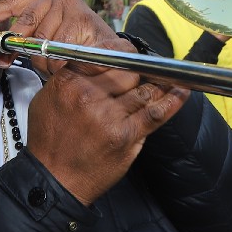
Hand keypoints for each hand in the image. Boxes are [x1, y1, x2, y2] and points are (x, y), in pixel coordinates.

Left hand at [0, 0, 132, 70]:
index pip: (11, 3)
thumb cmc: (74, 40)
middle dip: (17, 46)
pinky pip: (59, 47)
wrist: (109, 47)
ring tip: (53, 62)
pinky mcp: (81, 18)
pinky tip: (65, 60)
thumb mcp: (44, 35)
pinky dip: (58, 60)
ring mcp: (69, 4)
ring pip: (41, 40)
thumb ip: (23, 40)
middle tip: (9, 59)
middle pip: (25, 24)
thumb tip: (1, 55)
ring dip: (44, 58)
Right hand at [25, 55, 190, 203]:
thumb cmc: (49, 140)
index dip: (125, 52)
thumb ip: (72, 76)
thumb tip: (99, 60)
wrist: (53, 179)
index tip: (132, 54)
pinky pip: (155, 113)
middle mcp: (89, 95)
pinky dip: (173, 101)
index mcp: (69, 81)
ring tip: (172, 78)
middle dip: (138, 72)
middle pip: (129, 71)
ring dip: (160, 84)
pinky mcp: (126, 137)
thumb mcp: (47, 97)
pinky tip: (183, 92)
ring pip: (145, 90)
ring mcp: (109, 117)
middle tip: (145, 73)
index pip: (107, 53)